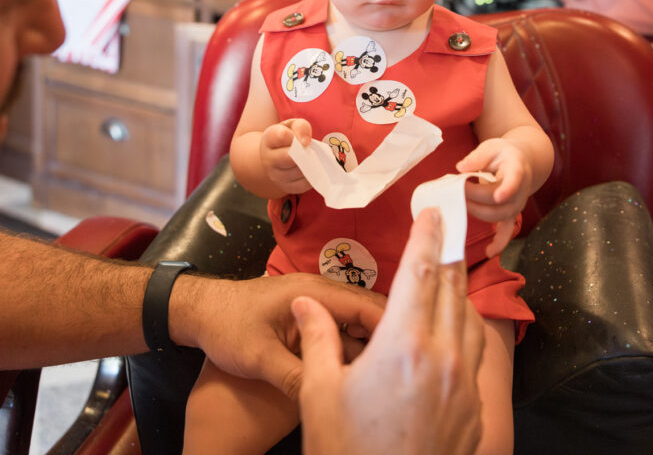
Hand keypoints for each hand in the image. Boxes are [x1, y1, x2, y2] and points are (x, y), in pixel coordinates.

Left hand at [171, 271, 384, 400]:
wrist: (201, 310)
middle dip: (386, 335)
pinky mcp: (306, 311)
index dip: (392, 327)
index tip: (411, 354)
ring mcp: (313, 300)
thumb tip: (327, 401)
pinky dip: (351, 342)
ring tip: (387, 370)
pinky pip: (339, 324)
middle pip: (366, 310)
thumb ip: (295, 376)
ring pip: (354, 319)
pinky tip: (358, 367)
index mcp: (312, 293)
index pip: (366, 305)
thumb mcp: (259, 358)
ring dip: (369, 340)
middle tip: (404, 367)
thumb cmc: (227, 326)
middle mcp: (319, 290)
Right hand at [260, 118, 312, 193]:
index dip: (295, 136)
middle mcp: (268, 159)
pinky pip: (304, 183)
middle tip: (308, 150)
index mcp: (268, 139)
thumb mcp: (293, 126)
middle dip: (303, 152)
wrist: (278, 157)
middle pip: (289, 157)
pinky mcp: (287, 187)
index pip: (281, 136)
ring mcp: (276, 176)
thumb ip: (300, 127)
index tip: (301, 138)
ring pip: (299, 171)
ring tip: (310, 157)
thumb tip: (305, 142)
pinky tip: (310, 168)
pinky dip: (312, 175)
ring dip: (309, 164)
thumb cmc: (288, 137)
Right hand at [293, 209, 484, 454]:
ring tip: (445, 273)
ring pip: (469, 320)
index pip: (421, 272)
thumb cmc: (345, 451)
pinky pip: (475, 355)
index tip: (433, 208)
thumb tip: (305, 304)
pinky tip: (452, 331)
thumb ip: (319, 340)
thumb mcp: (319, 394)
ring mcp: (464, 386)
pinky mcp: (474, 413)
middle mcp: (443, 357)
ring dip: (458, 290)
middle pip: (450, 289)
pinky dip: (466, 330)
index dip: (427, 235)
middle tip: (442, 228)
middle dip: (445, 254)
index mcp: (404, 345)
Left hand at [457, 138, 532, 256]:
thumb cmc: (503, 153)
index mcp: (517, 169)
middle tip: (457, 189)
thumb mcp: (492, 146)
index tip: (498, 195)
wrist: (522, 163)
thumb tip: (460, 168)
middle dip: (475, 198)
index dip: (507, 189)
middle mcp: (520, 191)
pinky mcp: (511, 214)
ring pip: (498, 216)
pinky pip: (507, 231)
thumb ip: (477, 157)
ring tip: (460, 202)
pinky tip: (489, 252)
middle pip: (498, 201)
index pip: (514, 180)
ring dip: (476, 212)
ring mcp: (516, 205)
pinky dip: (499, 243)